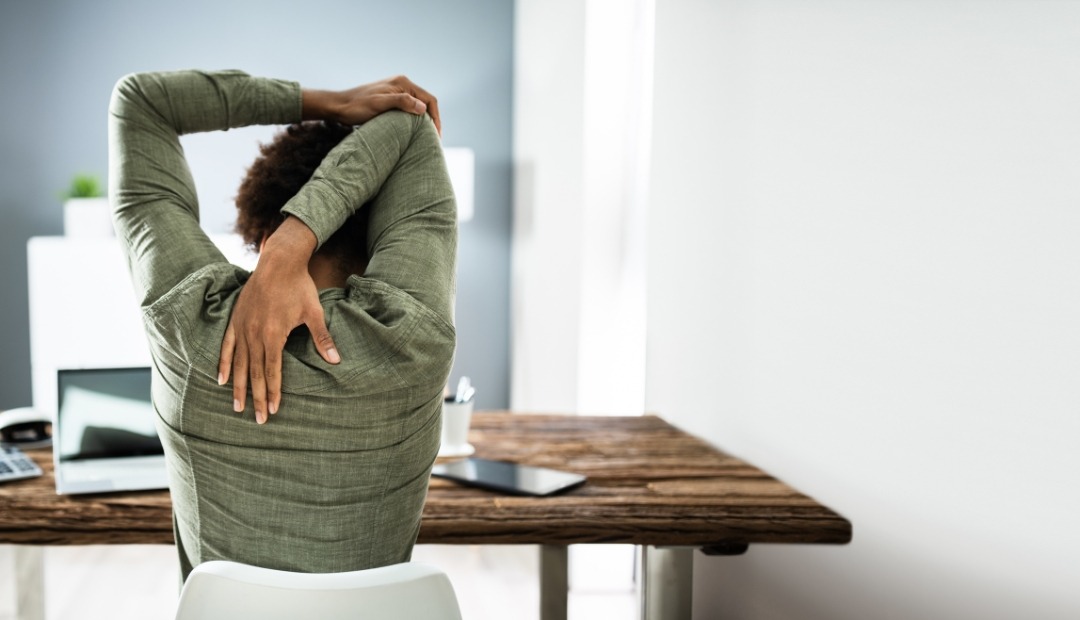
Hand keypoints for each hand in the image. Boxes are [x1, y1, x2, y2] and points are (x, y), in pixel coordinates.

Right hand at [217, 217, 339, 423]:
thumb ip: (322, 338)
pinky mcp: (235, 319)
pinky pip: (226, 346)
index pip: (272, 371)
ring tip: (236, 407)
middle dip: (256, 397)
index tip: (273, 410)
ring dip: (238, 386)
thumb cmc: (299, 287)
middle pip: (254, 372)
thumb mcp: (313, 312)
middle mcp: (254, 334)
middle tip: (257, 420)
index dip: (273, 392)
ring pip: (238, 363)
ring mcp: (242, 327)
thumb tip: (335, 360)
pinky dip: (223, 363)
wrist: (278, 262)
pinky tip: (220, 379)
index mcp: (273, 335)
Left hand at [303, 75, 440, 134]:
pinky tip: (414, 132)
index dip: (436, 118)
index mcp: (403, 83)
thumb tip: (423, 109)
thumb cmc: (357, 107)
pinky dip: (415, 121)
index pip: (429, 100)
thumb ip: (401, 102)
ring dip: (424, 121)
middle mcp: (402, 84)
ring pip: (418, 107)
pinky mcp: (390, 99)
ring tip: (426, 138)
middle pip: (426, 103)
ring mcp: (396, 92)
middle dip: (433, 121)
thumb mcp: (379, 104)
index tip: (437, 136)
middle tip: (434, 140)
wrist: (338, 107)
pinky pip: (409, 109)